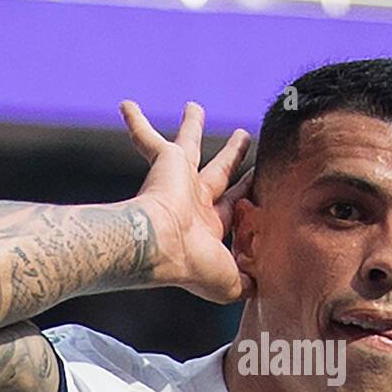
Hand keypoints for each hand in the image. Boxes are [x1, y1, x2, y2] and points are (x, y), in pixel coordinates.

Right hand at [120, 100, 252, 302]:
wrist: (161, 245)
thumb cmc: (195, 264)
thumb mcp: (232, 281)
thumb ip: (250, 281)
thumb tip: (266, 287)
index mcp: (208, 228)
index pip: (233, 208)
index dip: (247, 200)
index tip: (259, 186)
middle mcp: (193, 202)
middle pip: (219, 173)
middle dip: (232, 158)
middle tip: (243, 137)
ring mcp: (178, 181)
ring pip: (189, 146)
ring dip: (191, 127)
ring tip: (194, 107)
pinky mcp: (166, 163)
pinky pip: (147, 139)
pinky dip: (136, 123)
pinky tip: (125, 104)